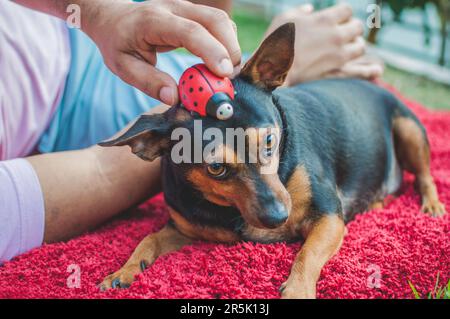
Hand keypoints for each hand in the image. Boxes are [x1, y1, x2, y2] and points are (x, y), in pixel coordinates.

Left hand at [85, 0, 240, 104]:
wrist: (115, 19)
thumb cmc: (119, 44)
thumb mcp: (124, 67)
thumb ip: (149, 82)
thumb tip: (175, 98)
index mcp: (154, 21)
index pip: (190, 32)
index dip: (212, 52)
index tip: (225, 74)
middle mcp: (175, 8)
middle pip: (215, 21)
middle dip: (230, 50)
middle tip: (230, 79)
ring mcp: (187, 7)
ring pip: (222, 20)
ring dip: (231, 47)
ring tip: (225, 75)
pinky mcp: (195, 13)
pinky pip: (220, 24)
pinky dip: (227, 43)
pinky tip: (220, 63)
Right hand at [265, 4, 382, 84]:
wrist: (271, 70)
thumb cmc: (274, 42)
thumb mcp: (284, 18)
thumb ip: (301, 11)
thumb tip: (310, 9)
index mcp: (325, 19)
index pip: (346, 11)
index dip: (342, 15)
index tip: (335, 20)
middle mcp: (336, 35)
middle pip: (357, 27)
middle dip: (350, 30)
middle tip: (341, 35)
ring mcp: (338, 55)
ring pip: (359, 47)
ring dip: (355, 47)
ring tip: (347, 50)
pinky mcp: (336, 73)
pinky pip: (358, 71)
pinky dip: (369, 71)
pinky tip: (377, 70)